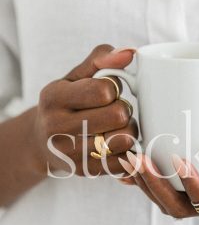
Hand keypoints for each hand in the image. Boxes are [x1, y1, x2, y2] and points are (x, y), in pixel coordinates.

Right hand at [31, 44, 137, 176]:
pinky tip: (120, 144)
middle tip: (116, 110)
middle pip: (118, 115)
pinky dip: (130, 151)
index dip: (113, 88)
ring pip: (124, 139)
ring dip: (129, 130)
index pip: (104, 89)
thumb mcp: (76, 76)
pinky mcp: (86, 172)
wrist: (42, 142)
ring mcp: (70, 153)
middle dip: (123, 109)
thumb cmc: (67, 102)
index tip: (106, 92)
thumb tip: (130, 53)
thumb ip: (102, 58)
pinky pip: (124, 162)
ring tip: (118, 127)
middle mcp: (57, 127)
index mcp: (54, 97)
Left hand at [118, 120, 198, 217]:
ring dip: (146, 183)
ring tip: (127, 158)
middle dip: (156, 187)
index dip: (192, 188)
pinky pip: (171, 186)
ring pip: (171, 201)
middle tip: (137, 160)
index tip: (179, 161)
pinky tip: (129, 163)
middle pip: (183, 208)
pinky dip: (149, 177)